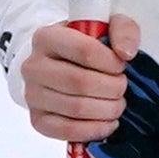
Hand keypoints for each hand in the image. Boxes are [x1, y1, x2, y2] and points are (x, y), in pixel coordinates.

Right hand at [23, 15, 137, 142]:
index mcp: (46, 37)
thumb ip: (123, 30)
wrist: (58, 65)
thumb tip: (126, 53)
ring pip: (76, 108)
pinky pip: (67, 131)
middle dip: (113, 88)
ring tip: (117, 103)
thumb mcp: (106, 27)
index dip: (111, 62)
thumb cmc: (85, 46)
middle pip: (81, 82)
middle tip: (122, 87)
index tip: (121, 65)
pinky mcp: (37, 120)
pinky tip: (108, 122)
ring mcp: (32, 95)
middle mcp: (33, 66)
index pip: (84, 50)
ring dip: (108, 109)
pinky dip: (95, 129)